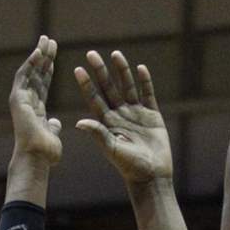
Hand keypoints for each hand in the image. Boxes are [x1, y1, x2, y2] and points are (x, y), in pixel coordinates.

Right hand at [9, 36, 62, 166]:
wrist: (36, 157)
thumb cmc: (45, 153)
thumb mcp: (52, 134)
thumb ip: (52, 126)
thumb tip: (55, 122)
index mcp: (35, 110)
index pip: (42, 85)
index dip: (48, 70)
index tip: (54, 57)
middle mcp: (26, 102)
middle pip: (36, 74)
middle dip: (43, 57)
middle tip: (50, 41)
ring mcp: (21, 99)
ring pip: (30, 71)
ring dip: (38, 55)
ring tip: (46, 40)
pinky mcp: (17, 98)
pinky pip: (24, 76)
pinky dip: (31, 63)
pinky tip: (39, 51)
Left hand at [74, 50, 171, 183]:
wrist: (152, 175)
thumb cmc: (130, 166)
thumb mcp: (111, 149)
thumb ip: (98, 134)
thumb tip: (78, 122)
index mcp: (107, 123)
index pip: (94, 99)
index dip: (86, 84)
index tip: (78, 69)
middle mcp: (119, 115)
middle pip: (108, 88)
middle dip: (100, 71)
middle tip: (91, 53)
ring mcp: (135, 114)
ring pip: (127, 87)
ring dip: (121, 71)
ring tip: (115, 54)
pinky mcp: (152, 115)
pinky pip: (147, 94)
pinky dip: (145, 81)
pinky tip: (140, 68)